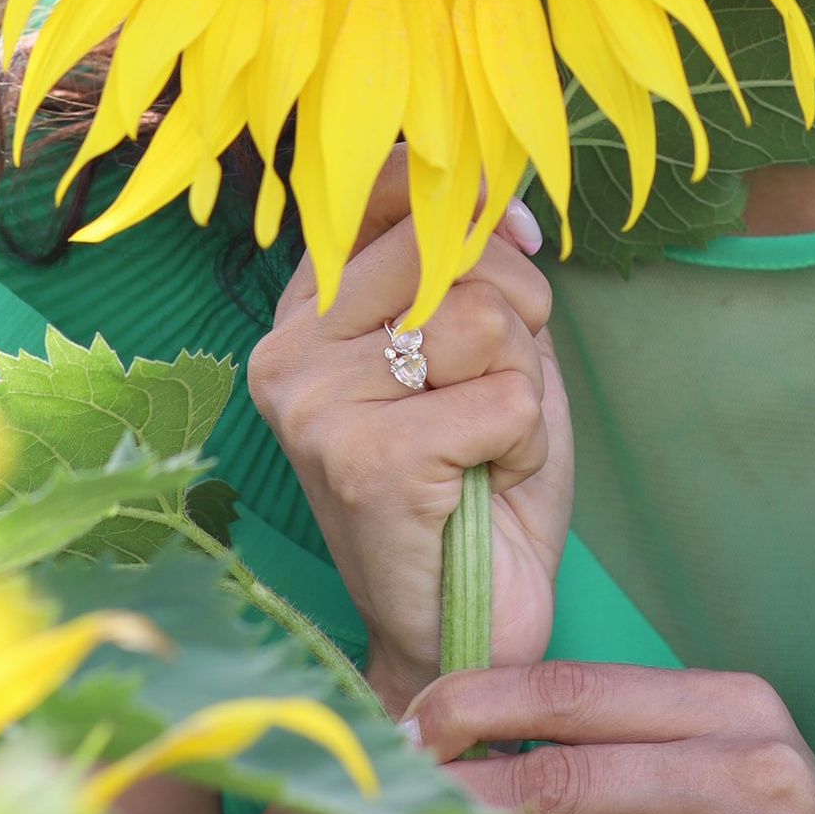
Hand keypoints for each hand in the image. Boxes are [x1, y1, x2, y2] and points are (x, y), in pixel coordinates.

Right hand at [246, 154, 570, 708]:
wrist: (464, 627)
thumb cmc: (478, 484)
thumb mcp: (484, 350)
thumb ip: (478, 267)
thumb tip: (493, 196)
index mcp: (311, 308)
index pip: (383, 187)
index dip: (470, 205)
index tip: (516, 248)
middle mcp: (289, 347)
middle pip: (448, 248)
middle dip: (518, 312)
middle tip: (500, 392)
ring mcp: (313, 403)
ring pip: (482, 320)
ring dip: (523, 389)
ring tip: (487, 447)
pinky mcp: (360, 459)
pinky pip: (502, 397)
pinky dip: (525, 443)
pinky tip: (485, 486)